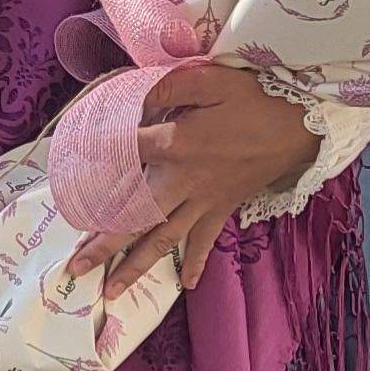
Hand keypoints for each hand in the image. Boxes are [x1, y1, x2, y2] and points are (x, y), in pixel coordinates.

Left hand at [61, 63, 317, 299]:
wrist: (301, 125)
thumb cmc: (254, 98)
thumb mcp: (210, 80)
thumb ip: (168, 86)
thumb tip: (133, 98)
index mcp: (176, 144)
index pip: (124, 152)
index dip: (95, 155)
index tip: (68, 166)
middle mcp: (184, 181)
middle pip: (136, 218)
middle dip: (104, 245)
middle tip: (74, 269)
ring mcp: (203, 200)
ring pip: (164, 238)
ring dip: (137, 266)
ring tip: (110, 290)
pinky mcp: (222, 207)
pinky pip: (205, 239)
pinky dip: (195, 262)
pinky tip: (184, 284)